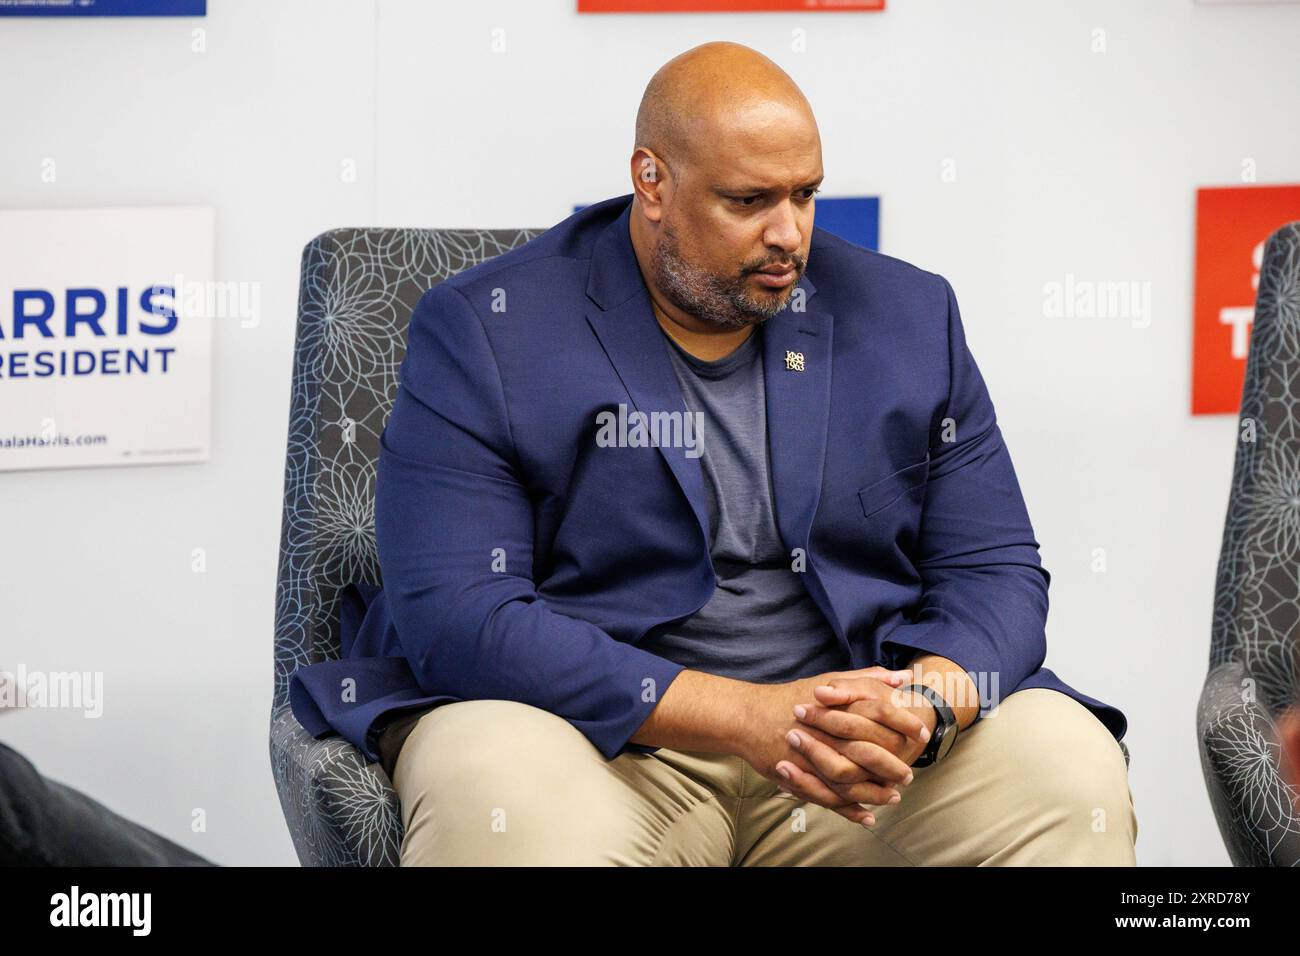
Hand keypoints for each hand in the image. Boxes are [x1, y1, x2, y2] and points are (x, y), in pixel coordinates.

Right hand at [739, 667, 926, 825]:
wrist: (749, 716)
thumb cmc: (791, 697)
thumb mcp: (830, 680)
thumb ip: (868, 678)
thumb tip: (905, 677)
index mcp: (836, 704)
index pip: (878, 711)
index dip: (903, 723)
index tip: (920, 733)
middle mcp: (825, 731)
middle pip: (868, 750)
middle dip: (892, 765)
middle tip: (908, 775)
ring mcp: (811, 755)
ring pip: (851, 779)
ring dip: (874, 791)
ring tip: (893, 796)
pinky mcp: (800, 776)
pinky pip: (829, 797)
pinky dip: (850, 809)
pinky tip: (867, 816)